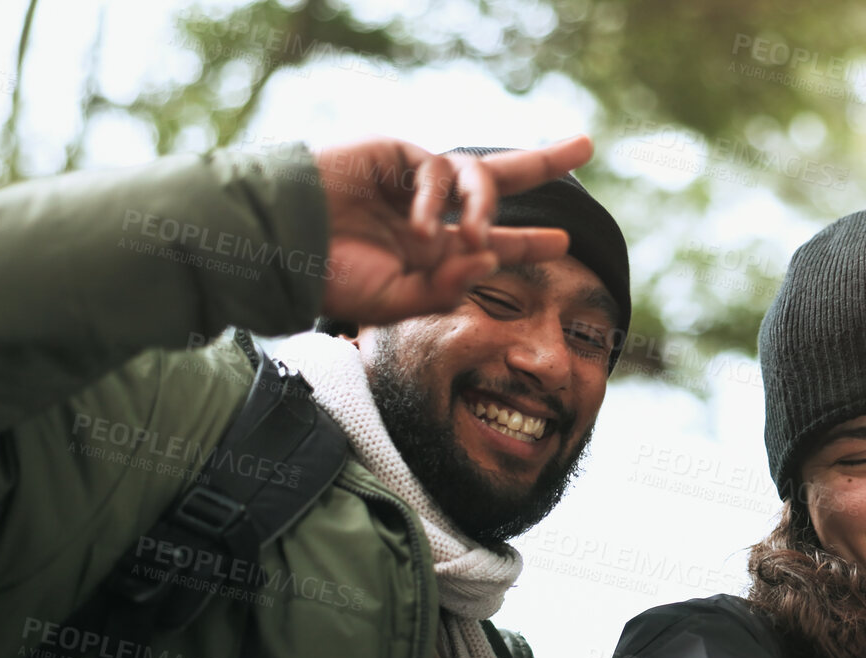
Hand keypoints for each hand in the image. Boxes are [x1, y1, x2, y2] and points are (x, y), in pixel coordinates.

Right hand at [313, 135, 592, 325]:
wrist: (279, 246)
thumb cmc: (327, 279)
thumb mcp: (393, 303)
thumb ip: (444, 289)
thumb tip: (492, 261)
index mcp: (433, 251)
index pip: (492, 242)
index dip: (529, 241)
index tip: (565, 241)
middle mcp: (430, 211)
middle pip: (497, 178)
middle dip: (543, 162)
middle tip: (587, 145)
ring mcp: (414, 181)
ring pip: (477, 174)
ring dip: (486, 208)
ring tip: (473, 237)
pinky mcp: (395, 154)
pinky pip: (438, 170)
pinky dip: (439, 200)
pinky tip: (422, 229)